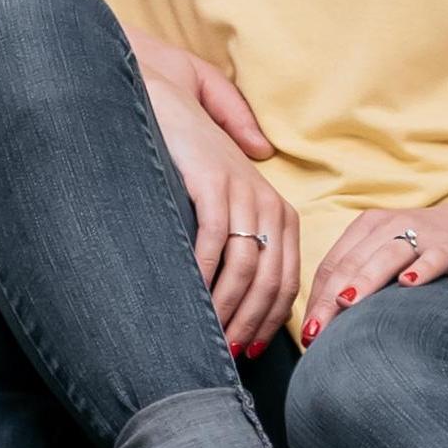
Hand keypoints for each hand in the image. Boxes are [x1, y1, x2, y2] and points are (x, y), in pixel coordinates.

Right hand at [136, 53, 303, 355]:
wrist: (162, 90)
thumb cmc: (191, 148)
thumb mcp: (226, 186)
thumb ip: (244, 220)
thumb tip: (250, 264)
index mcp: (278, 210)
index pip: (285, 280)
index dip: (269, 321)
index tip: (249, 350)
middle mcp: (269, 201)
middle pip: (270, 281)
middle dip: (249, 324)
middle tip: (226, 356)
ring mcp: (242, 190)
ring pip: (246, 268)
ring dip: (227, 309)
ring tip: (209, 337)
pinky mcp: (212, 181)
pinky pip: (214, 240)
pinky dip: (204, 275)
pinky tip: (191, 297)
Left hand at [298, 178, 447, 337]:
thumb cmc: (427, 249)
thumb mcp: (390, 256)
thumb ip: (362, 277)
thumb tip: (328, 323)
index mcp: (367, 228)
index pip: (333, 264)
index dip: (316, 297)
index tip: (306, 332)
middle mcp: (389, 225)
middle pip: (353, 262)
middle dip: (330, 298)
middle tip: (316, 332)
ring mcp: (422, 234)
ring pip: (386, 256)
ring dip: (365, 280)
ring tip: (347, 304)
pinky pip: (434, 257)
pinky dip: (421, 270)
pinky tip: (409, 285)